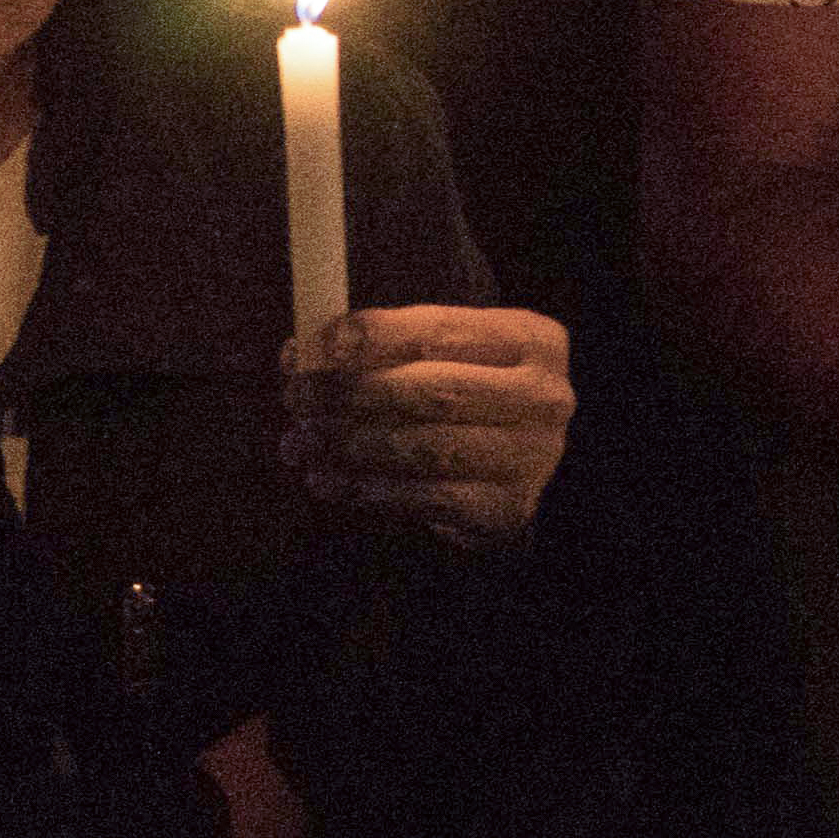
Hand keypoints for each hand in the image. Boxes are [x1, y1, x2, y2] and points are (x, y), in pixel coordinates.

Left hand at [283, 303, 575, 546]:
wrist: (521, 471)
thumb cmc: (471, 401)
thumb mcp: (450, 358)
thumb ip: (388, 349)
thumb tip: (303, 353)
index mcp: (532, 339)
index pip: (441, 329)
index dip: (372, 336)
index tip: (315, 346)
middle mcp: (542, 396)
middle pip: (431, 390)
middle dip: (350, 393)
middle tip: (296, 397)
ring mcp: (529, 456)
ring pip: (423, 446)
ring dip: (347, 443)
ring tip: (299, 442)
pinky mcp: (504, 508)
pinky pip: (422, 497)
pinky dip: (364, 489)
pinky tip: (325, 480)